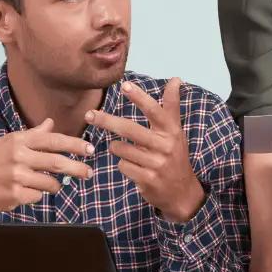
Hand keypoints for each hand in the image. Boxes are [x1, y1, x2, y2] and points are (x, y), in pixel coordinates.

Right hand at [0, 119, 93, 213]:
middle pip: (57, 162)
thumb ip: (32, 135)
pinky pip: (38, 197)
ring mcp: (16, 176)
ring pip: (51, 183)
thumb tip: (51, 122)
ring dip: (55, 186)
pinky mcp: (14, 195)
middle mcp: (18, 156)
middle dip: (77, 168)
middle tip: (89, 173)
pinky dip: (38, 196)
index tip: (90, 149)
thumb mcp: (7, 143)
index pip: (53, 140)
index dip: (75, 145)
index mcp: (18, 140)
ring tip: (51, 185)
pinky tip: (27, 192)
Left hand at [88, 78, 204, 222]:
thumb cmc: (175, 155)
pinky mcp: (148, 179)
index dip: (139, 97)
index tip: (124, 85)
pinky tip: (134, 168)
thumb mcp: (176, 131)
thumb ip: (172, 106)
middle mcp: (165, 146)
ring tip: (126, 151)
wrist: (183, 192)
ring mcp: (156, 164)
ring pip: (122, 149)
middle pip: (130, 129)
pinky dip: (124, 165)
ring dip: (117, 148)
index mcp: (171, 131)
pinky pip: (123, 166)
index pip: (154, 110)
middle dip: (107, 121)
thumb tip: (175, 79)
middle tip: (89, 114)